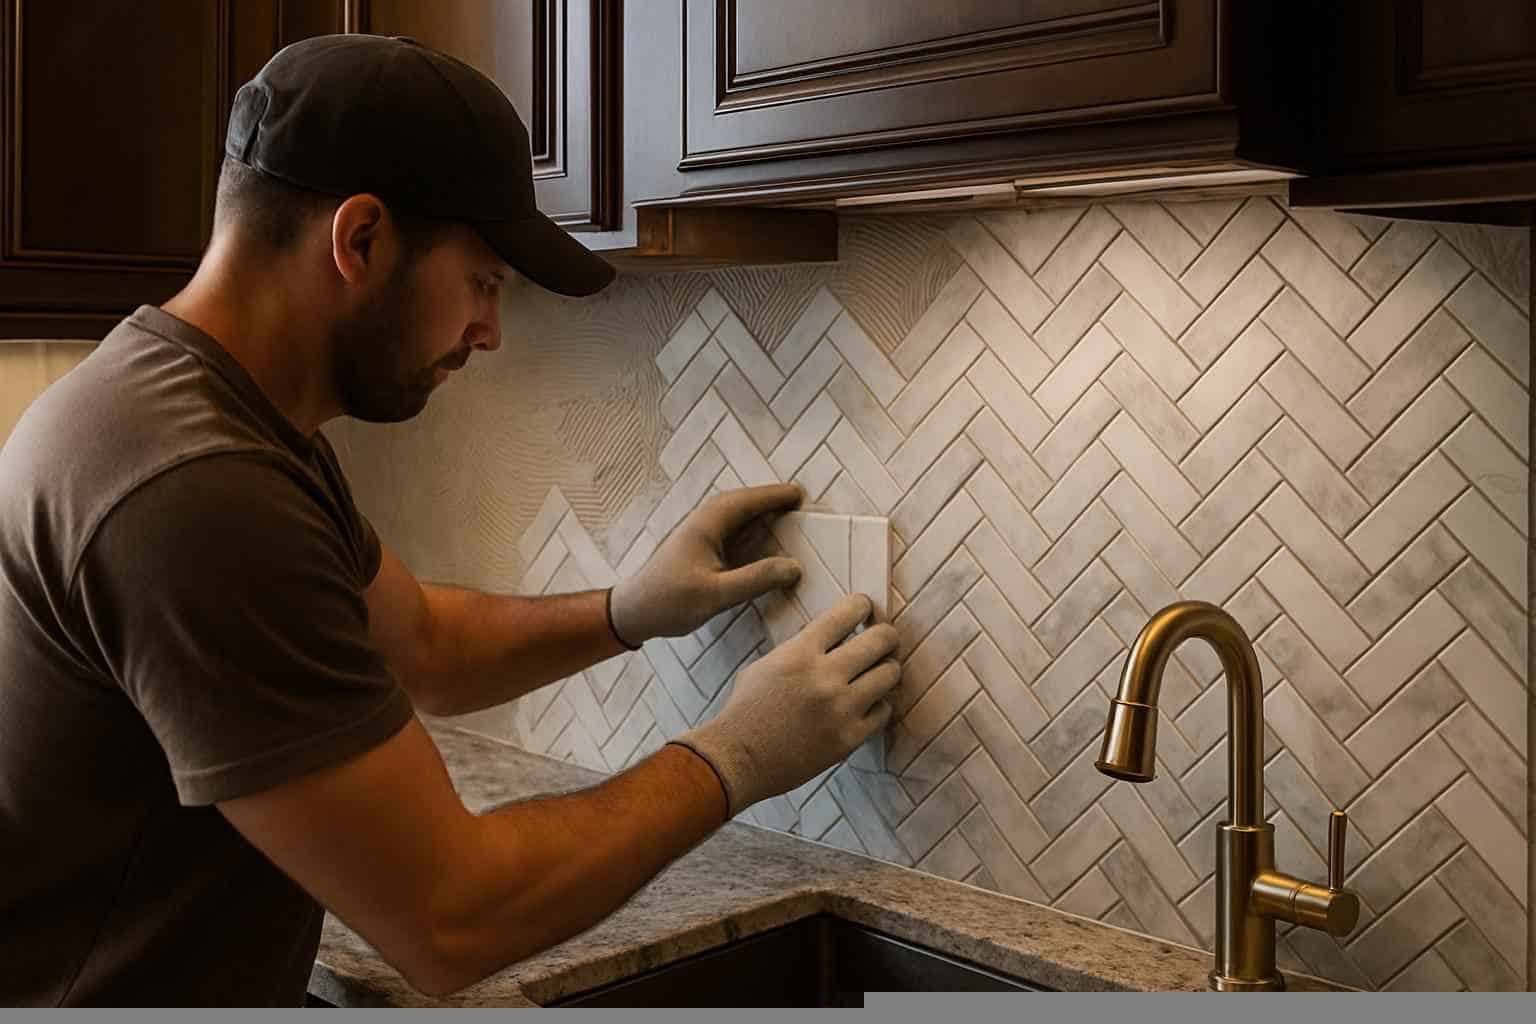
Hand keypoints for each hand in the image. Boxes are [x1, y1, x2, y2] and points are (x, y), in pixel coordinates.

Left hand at [609, 483, 804, 647]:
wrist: (632, 613)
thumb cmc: (669, 602)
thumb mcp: (716, 594)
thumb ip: (756, 579)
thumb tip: (794, 567)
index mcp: (706, 525)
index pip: (746, 501)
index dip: (774, 496)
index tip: (800, 494)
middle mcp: (703, 523)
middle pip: (742, 503)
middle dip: (770, 500)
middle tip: (799, 502)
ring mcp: (700, 535)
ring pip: (736, 516)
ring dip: (760, 514)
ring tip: (787, 516)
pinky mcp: (700, 549)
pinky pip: (732, 532)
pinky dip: (750, 531)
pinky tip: (762, 541)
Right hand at [667, 593, 900, 816]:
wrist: (738, 758)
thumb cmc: (747, 710)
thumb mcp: (767, 664)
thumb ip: (801, 648)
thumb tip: (836, 636)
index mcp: (800, 652)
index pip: (848, 612)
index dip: (862, 605)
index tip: (865, 609)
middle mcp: (825, 676)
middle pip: (880, 640)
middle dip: (886, 635)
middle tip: (884, 639)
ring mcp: (840, 708)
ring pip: (890, 674)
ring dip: (887, 670)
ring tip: (878, 673)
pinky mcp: (849, 738)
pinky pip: (884, 711)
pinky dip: (879, 705)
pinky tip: (868, 704)